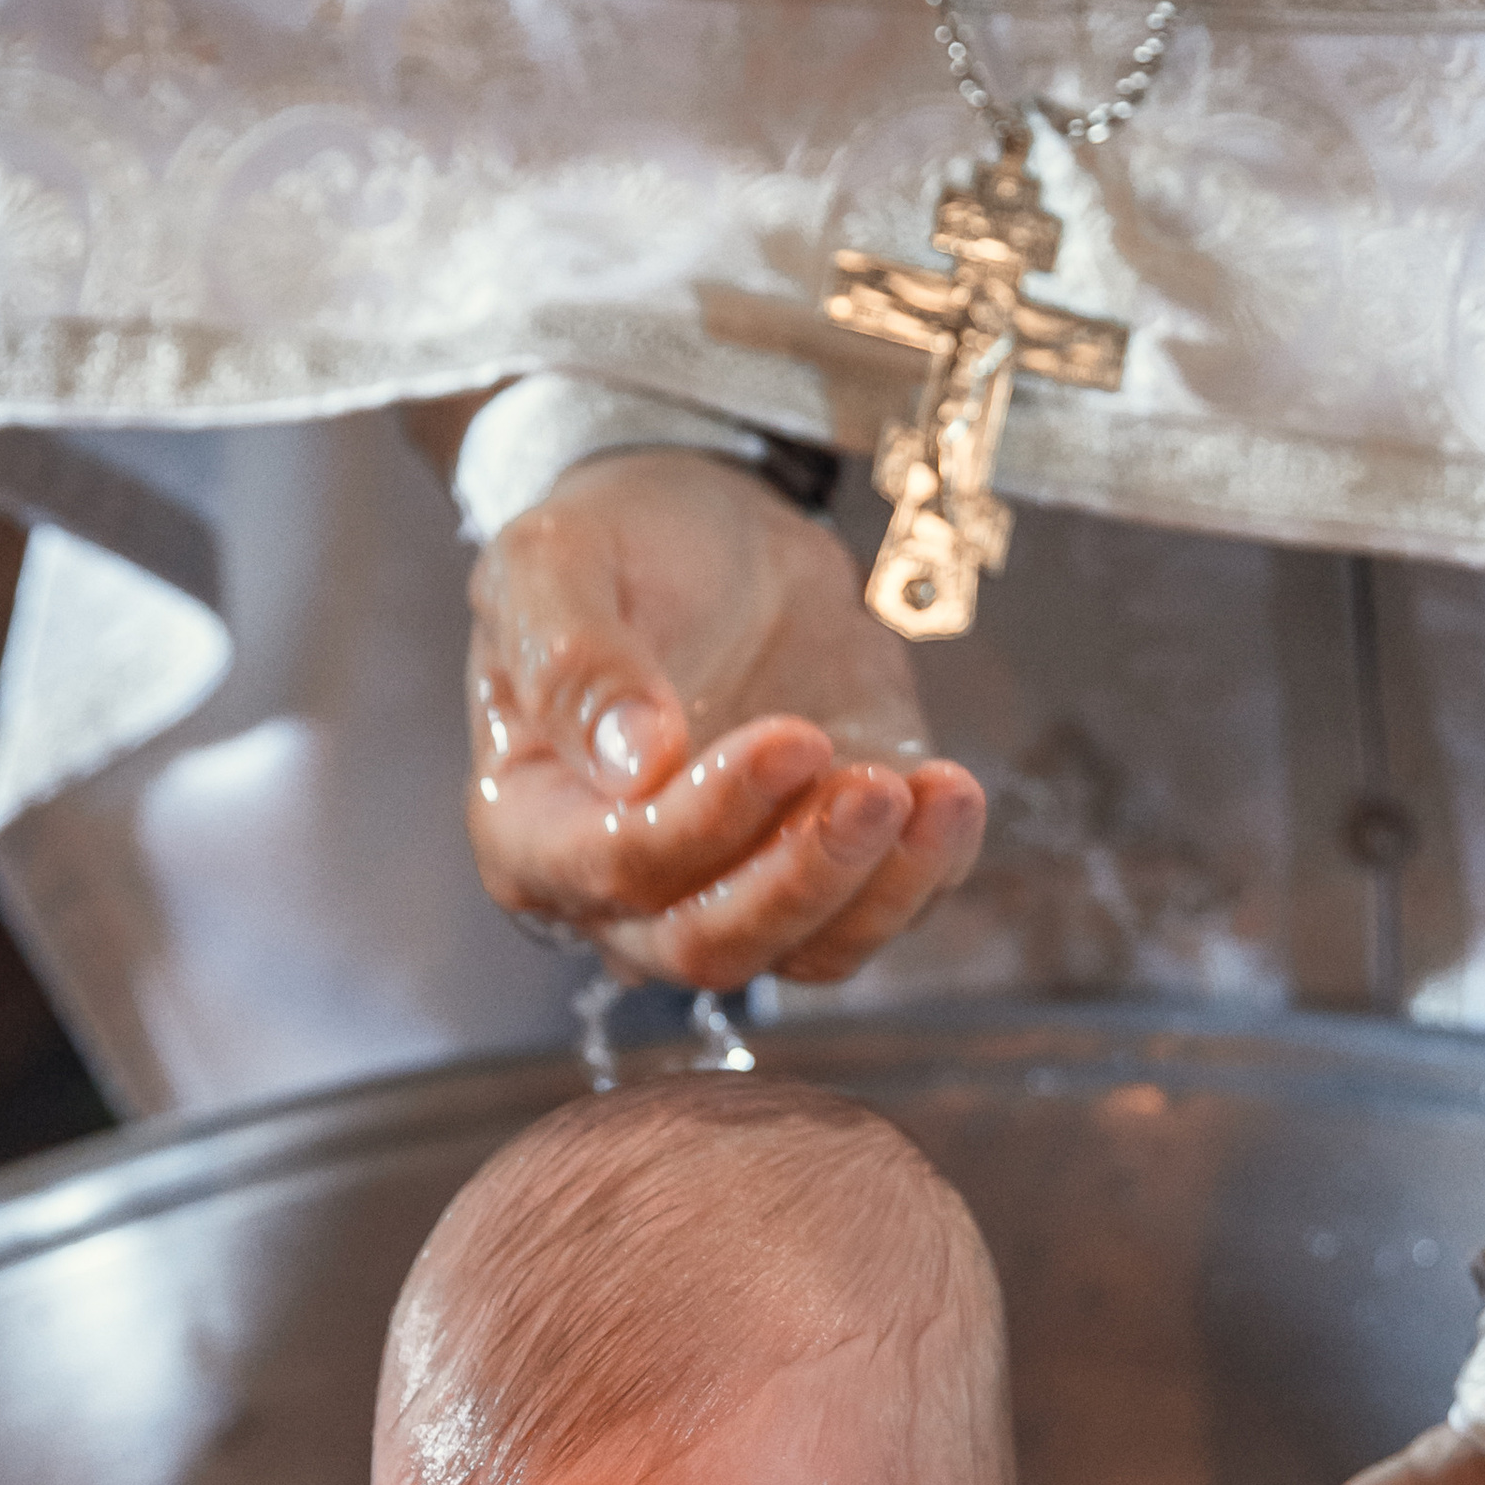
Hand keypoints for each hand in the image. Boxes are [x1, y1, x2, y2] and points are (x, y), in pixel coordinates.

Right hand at [464, 449, 985, 987]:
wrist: (704, 532)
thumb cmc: (608, 547)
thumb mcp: (552, 564)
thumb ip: (573, 661)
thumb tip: (634, 761)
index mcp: (533, 830)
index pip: (615, 869)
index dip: (706, 819)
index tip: (788, 737)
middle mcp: (625, 892)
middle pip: (709, 946)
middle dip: (800, 878)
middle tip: (871, 788)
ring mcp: (735, 885)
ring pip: (806, 952)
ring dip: (877, 887)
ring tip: (934, 792)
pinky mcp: (831, 864)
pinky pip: (882, 914)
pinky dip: (925, 872)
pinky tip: (951, 792)